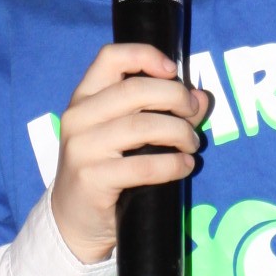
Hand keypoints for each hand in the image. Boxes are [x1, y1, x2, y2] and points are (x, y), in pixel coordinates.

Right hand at [48, 43, 207, 264]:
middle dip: (175, 97)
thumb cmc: (106, 168)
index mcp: (84, 97)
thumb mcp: (126, 134)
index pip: (110, 57)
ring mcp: (82, 148)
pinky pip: (143, 166)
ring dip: (179, 132)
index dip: (145, 55)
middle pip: (135, 89)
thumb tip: (201, 97)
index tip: (173, 70)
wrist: (74, 220)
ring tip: (192, 144)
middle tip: (193, 113)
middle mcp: (78, 117)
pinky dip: (173, 164)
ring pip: (143, 126)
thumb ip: (161, 110)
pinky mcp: (92, 179)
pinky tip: (184, 166)